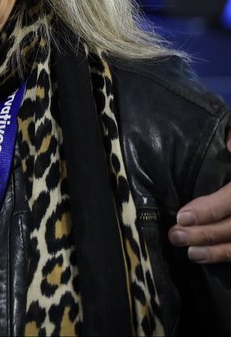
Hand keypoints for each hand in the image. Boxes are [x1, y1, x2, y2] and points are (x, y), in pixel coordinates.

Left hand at [168, 129, 230, 262]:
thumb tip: (214, 144)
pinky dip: (224, 255)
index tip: (183, 216)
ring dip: (215, 250)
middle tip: (176, 236)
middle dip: (205, 233)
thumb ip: (226, 144)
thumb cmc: (229, 153)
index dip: (210, 209)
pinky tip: (203, 256)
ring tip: (190, 252)